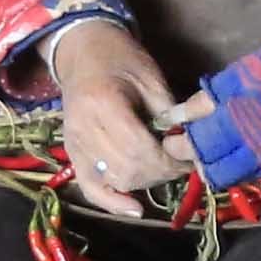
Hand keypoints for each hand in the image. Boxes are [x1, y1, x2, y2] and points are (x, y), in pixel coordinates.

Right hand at [46, 19, 187, 212]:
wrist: (84, 51)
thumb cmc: (120, 58)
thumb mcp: (150, 77)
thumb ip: (168, 113)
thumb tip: (186, 145)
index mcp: (103, 103)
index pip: (139, 149)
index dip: (168, 161)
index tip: (188, 158)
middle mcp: (83, 128)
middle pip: (127, 169)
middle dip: (161, 173)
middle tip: (180, 164)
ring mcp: (74, 143)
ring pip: (115, 180)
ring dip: (145, 182)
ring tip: (163, 169)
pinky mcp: (72, 153)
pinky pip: (90, 187)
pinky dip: (112, 202)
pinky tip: (134, 208)